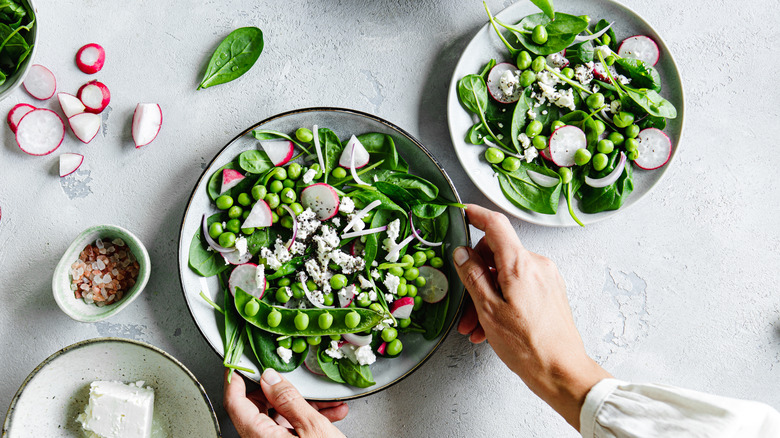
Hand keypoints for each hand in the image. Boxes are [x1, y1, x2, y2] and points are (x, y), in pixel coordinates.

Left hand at [224, 368, 347, 437]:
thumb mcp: (311, 427)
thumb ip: (288, 399)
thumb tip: (270, 378)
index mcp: (259, 437)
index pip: (234, 402)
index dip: (235, 379)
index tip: (239, 363)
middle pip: (257, 408)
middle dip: (280, 392)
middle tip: (293, 381)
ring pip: (278, 419)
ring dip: (302, 406)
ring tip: (327, 404)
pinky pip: (289, 431)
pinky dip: (307, 421)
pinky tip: (329, 416)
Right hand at [453, 204, 610, 429]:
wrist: (562, 371)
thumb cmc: (529, 346)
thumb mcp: (489, 310)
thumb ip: (472, 276)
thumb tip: (462, 254)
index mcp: (520, 264)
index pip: (496, 225)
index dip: (476, 215)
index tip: (462, 213)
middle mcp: (537, 265)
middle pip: (497, 253)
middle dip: (475, 275)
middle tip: (463, 302)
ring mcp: (546, 278)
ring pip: (505, 274)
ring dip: (486, 295)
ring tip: (476, 325)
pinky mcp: (550, 292)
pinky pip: (519, 285)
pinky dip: (501, 300)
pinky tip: (491, 325)